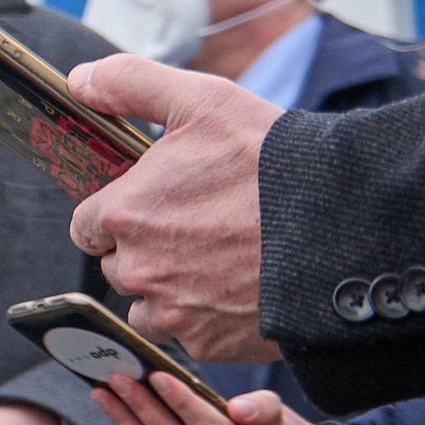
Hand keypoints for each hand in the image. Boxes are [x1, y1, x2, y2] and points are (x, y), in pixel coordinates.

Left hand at [66, 58, 284, 358]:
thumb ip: (131, 84)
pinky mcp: (212, 344)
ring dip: (169, 292)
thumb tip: (79, 80)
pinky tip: (240, 290)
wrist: (345, 223)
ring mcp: (175, 313)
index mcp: (126, 214)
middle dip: (144, 252)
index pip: (88, 226)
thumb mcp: (202, 100)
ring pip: (148, 309)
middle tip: (195, 229)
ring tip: (217, 263)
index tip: (150, 207)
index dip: (117, 215)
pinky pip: (191, 336)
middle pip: (119, 268)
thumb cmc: (273, 161)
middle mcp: (141, 270)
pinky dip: (208, 320)